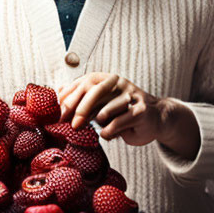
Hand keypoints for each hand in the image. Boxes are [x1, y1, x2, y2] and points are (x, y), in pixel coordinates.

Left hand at [57, 73, 199, 158]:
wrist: (156, 118)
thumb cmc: (123, 112)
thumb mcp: (102, 103)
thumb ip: (83, 99)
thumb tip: (57, 93)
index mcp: (108, 79)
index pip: (85, 83)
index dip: (70, 98)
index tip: (59, 114)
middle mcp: (120, 83)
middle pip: (95, 91)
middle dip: (80, 109)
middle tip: (72, 125)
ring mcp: (132, 96)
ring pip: (106, 110)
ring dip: (98, 122)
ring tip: (99, 127)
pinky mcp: (141, 111)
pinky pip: (118, 123)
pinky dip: (109, 132)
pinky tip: (108, 134)